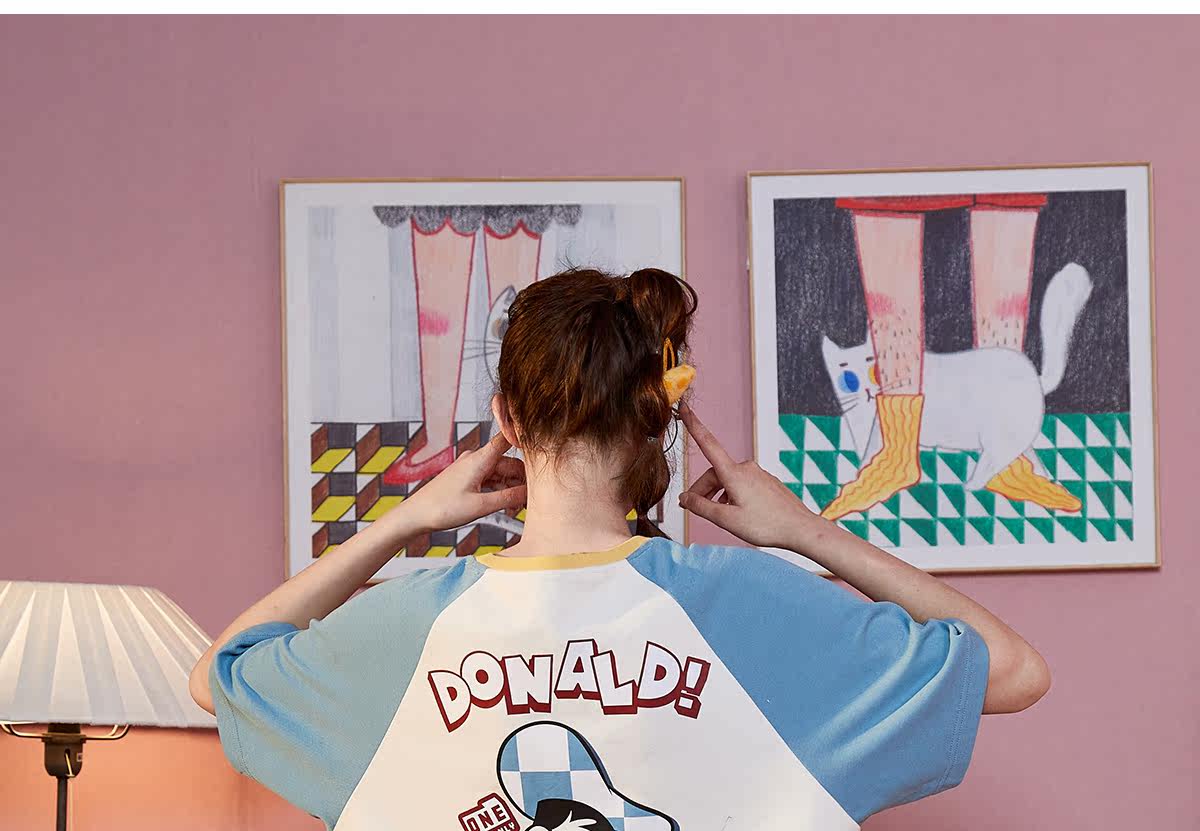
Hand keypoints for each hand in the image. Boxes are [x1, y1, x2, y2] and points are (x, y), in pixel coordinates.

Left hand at [392, 433, 526, 534]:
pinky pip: (491, 480)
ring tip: (516, 509)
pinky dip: (500, 491)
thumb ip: (508, 497)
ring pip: (502, 473)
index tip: (541, 445)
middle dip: (522, 481)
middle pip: (509, 463)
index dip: (525, 439)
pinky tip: (505, 506)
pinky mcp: (468, 477)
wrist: (416, 515)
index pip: (507, 439)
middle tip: (530, 501)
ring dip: (511, 489)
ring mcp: (472, 468)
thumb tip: (530, 493)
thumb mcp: (480, 506)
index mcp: (479, 459)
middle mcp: (476, 459)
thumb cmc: (442, 509)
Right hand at [678, 404, 823, 548]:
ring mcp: (758, 474)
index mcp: (734, 473)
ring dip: (718, 495)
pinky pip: (742, 485)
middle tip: (692, 507)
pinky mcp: (767, 482)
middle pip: (715, 474)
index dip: (693, 425)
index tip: (685, 407)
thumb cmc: (766, 525)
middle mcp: (746, 468)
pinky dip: (732, 495)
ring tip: (717, 514)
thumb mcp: (727, 519)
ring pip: (729, 481)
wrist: (800, 528)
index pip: (707, 443)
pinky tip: (735, 512)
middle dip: (702, 490)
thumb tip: (685, 498)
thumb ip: (701, 507)